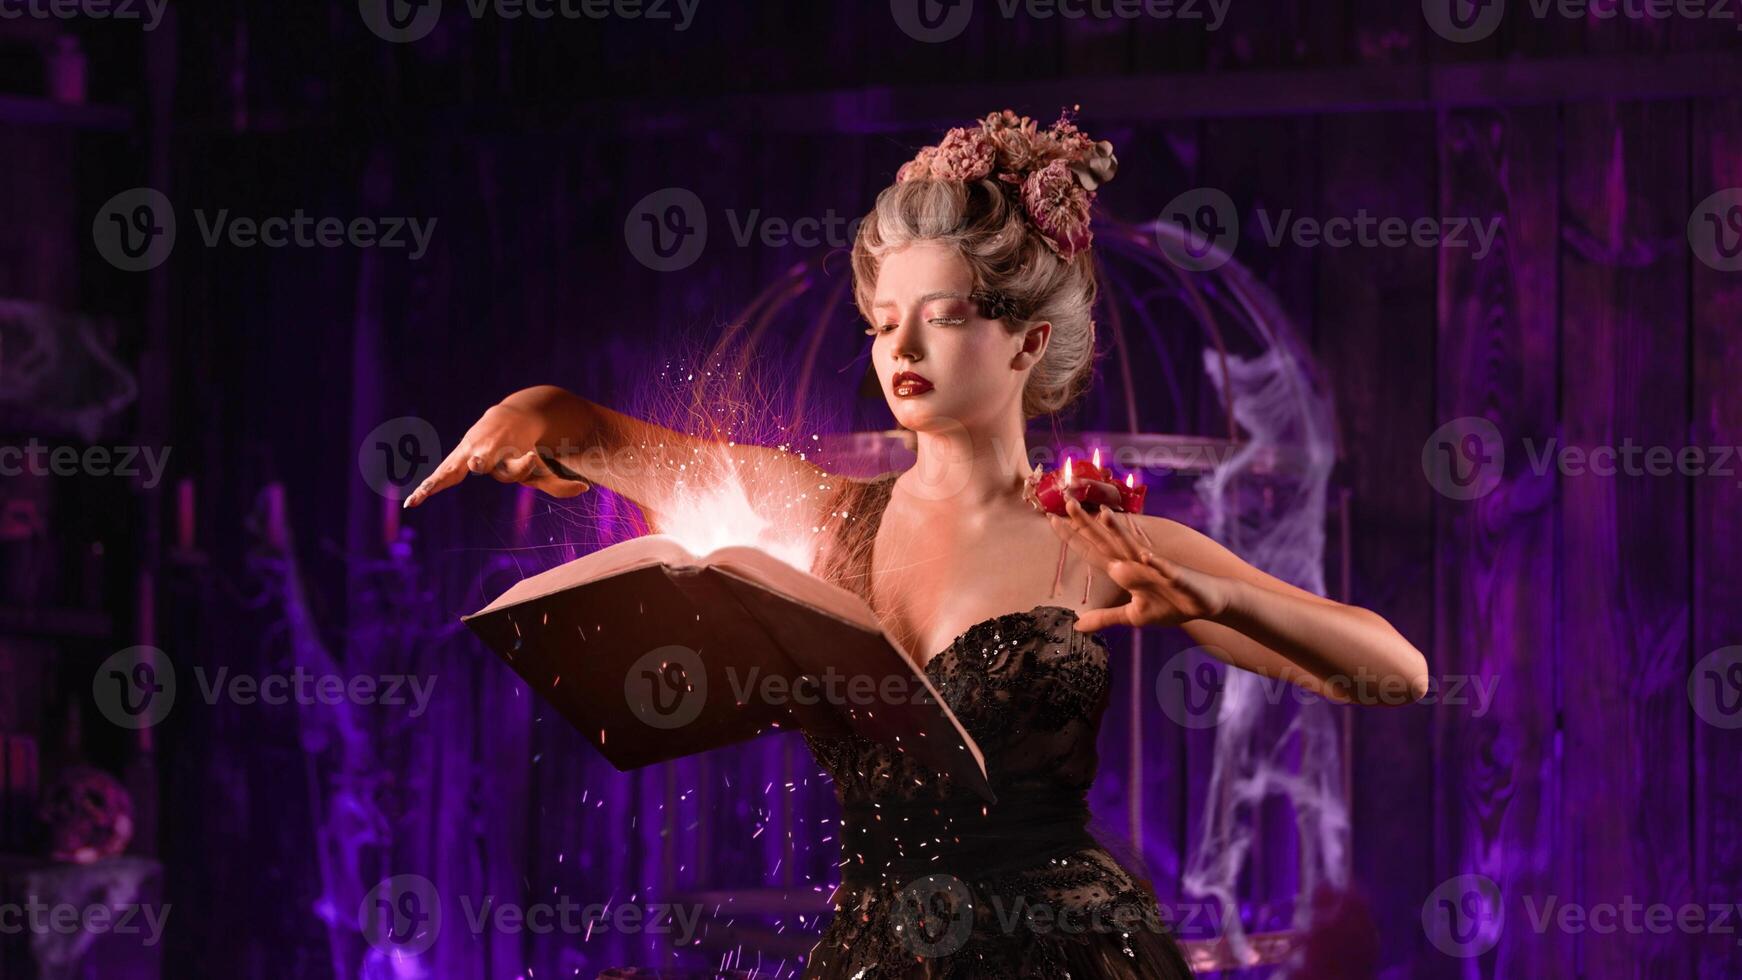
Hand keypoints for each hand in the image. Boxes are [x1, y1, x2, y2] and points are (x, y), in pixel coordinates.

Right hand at [402, 401, 591, 507]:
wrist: (509, 418)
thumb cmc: (528, 448)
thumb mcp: (545, 467)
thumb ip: (560, 483)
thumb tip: (586, 488)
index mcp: (510, 453)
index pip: (517, 465)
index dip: (524, 463)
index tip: (530, 455)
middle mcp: (487, 452)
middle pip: (485, 459)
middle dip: (483, 459)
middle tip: (479, 461)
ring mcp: (468, 455)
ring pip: (455, 469)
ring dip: (443, 480)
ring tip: (426, 493)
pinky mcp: (456, 461)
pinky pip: (439, 477)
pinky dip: (427, 488)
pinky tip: (411, 503)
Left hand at [1048, 496, 1232, 632]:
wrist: (1206, 602)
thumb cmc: (1170, 605)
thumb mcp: (1132, 616)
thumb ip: (1105, 618)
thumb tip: (1077, 626)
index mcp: (1124, 571)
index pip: (1092, 551)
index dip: (1073, 537)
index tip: (1051, 519)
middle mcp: (1136, 564)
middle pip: (1107, 541)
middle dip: (1087, 523)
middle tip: (1067, 501)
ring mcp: (1156, 568)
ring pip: (1134, 548)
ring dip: (1119, 532)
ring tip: (1102, 514)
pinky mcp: (1177, 577)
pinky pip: (1166, 569)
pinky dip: (1156, 563)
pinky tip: (1145, 556)